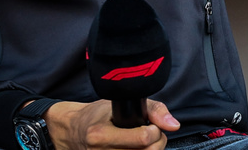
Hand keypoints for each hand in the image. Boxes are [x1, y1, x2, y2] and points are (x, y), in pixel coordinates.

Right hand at [45, 99, 179, 149]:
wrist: (74, 131)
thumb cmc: (97, 115)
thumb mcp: (121, 102)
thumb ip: (153, 110)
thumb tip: (174, 125)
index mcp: (101, 134)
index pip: (144, 138)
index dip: (156, 129)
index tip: (152, 123)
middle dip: (158, 141)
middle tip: (152, 132)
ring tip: (144, 140)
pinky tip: (138, 148)